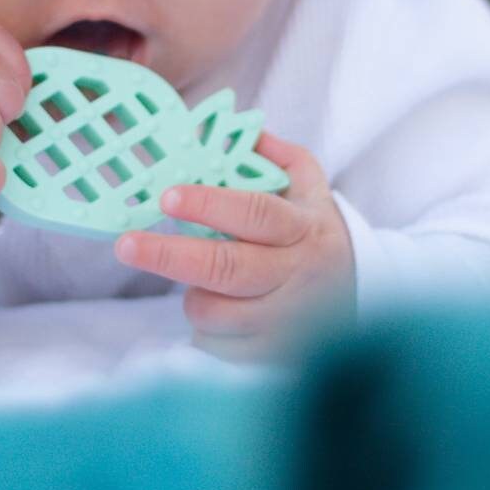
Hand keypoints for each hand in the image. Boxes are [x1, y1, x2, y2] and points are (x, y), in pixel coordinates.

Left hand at [114, 130, 355, 362]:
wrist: (363, 296)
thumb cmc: (315, 231)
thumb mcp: (309, 183)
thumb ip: (273, 154)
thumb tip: (235, 129)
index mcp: (303, 227)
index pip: (254, 213)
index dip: (209, 205)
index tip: (167, 197)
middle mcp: (299, 276)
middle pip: (226, 268)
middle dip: (169, 256)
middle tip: (126, 245)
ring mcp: (289, 322)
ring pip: (216, 313)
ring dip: (194, 298)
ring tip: (201, 285)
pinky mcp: (276, 359)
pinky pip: (220, 349)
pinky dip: (208, 333)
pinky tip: (223, 317)